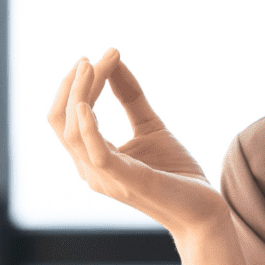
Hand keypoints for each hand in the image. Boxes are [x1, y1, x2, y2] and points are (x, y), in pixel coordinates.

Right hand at [47, 48, 229, 238]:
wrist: (203, 209)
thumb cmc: (176, 172)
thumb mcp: (151, 125)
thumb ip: (130, 97)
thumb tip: (114, 60)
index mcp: (93, 156)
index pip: (68, 115)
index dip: (78, 84)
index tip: (103, 54)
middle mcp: (90, 169)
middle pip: (61, 121)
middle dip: (71, 85)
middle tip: (89, 57)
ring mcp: (105, 177)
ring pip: (71, 132)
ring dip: (79, 94)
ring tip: (92, 65)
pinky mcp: (125, 181)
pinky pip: (95, 152)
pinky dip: (88, 126)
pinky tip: (88, 103)